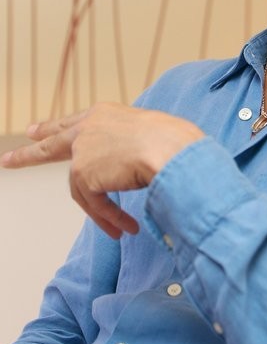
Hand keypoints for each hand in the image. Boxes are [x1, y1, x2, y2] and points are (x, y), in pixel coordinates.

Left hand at [1, 102, 204, 238]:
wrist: (169, 149)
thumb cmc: (173, 142)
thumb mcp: (148, 134)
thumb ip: (129, 145)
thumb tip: (130, 165)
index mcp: (103, 114)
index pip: (72, 122)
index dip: (53, 129)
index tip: (35, 131)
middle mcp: (87, 127)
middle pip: (51, 143)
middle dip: (28, 155)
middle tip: (7, 160)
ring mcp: (82, 149)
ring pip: (81, 188)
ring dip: (100, 212)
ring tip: (117, 230)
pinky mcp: (83, 172)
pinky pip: (94, 202)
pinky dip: (109, 217)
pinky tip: (124, 227)